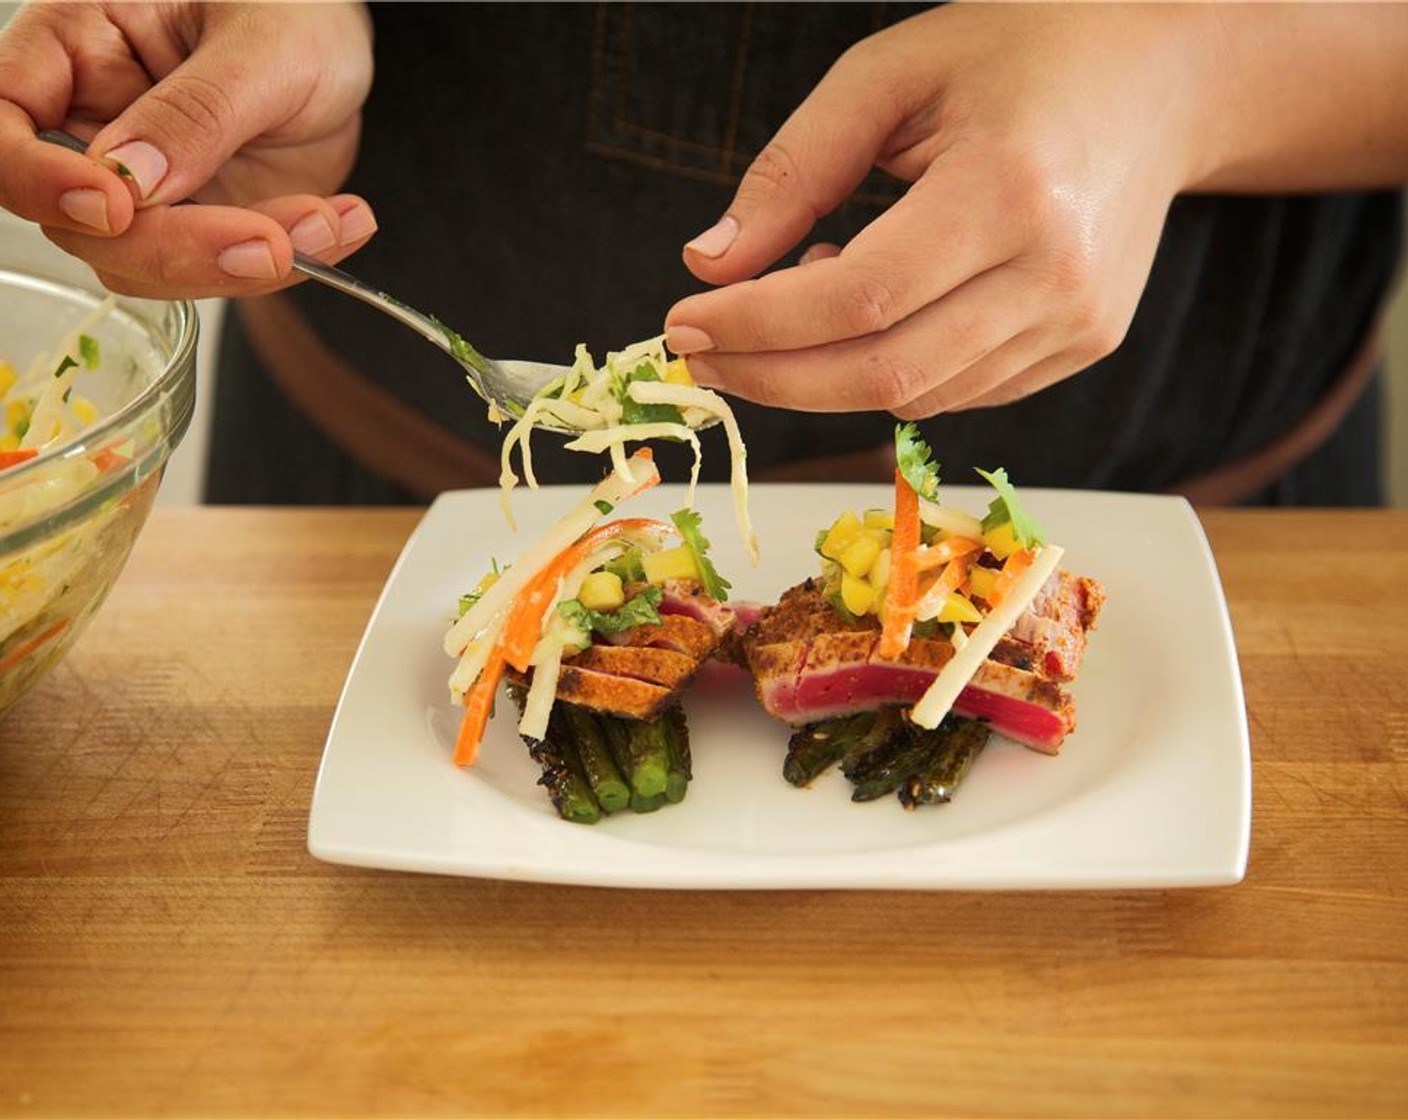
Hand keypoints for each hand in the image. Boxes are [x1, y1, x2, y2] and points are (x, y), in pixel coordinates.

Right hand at [0, 2, 376, 297]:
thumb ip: (196, 112)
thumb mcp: (260, 44)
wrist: (342, 40)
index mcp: (75, 47)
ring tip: (327, 221)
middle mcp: (95, 124)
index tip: (116, 208)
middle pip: (81, 222)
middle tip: (269, 244)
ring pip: (147, 264)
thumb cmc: (291, 7)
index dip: (40, 181)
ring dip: (241, 267)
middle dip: (176, 249)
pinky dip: (283, 266)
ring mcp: (147, 186)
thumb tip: (131, 180)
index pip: (6, 125)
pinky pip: (218, 272)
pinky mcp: (200, 222)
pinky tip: (337, 226)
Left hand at [663, 5, 1213, 418]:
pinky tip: (866, 313)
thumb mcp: (888, 76)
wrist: (1158, 77)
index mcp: (1009, 188)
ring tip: (797, 300)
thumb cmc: (1015, 53)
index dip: (758, 326)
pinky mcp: (1084, 345)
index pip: (857, 298)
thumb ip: (792, 171)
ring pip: (916, 397)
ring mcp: (1079, 321)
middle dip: (772, 377)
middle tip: (703, 356)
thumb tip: (709, 264)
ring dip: (824, 376)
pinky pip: (957, 392)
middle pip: (884, 373)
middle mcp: (1056, 273)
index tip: (683, 324)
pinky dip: (885, 373)